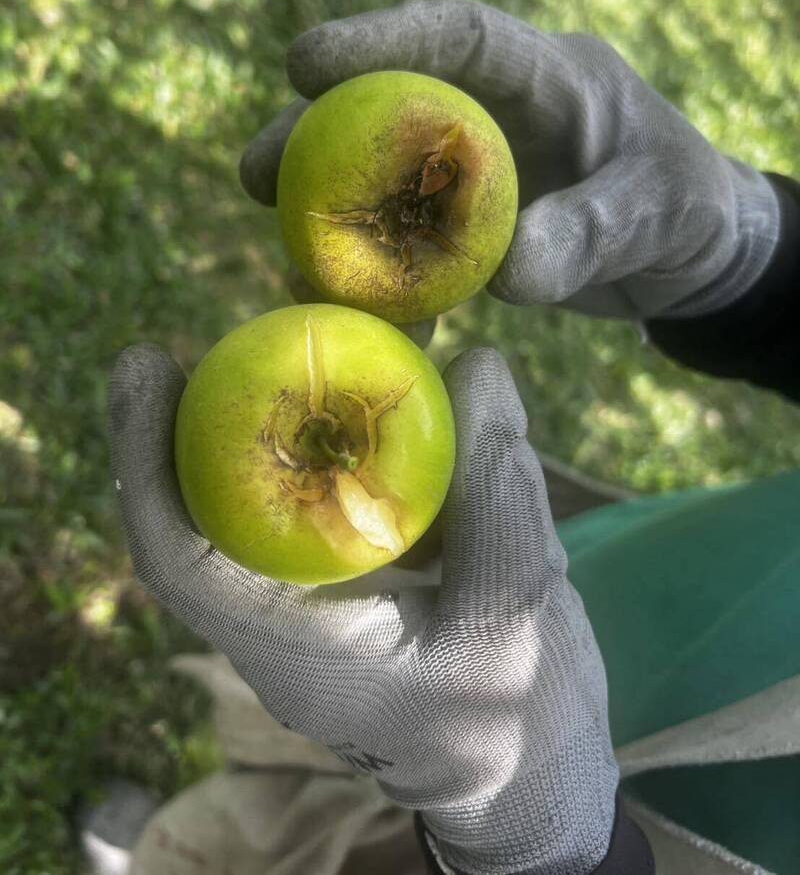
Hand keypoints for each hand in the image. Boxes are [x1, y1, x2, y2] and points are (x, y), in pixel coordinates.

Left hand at [109, 344, 617, 873]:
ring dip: (278, 418)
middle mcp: (285, 621)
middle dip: (210, 414)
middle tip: (236, 327)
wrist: (532, 769)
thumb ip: (499, 491)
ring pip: (266, 500)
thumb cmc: (519, 717)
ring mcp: (316, 602)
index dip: (147, 460)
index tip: (148, 367)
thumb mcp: (516, 606)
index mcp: (295, 649)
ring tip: (307, 333)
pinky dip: (336, 439)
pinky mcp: (351, 581)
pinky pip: (321, 500)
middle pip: (211, 512)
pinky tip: (368, 386)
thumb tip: (478, 364)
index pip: (181, 557)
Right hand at [241, 0, 778, 319]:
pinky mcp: (468, 225)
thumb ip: (591, 232)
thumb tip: (508, 274)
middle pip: (392, 107)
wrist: (692, 255)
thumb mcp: (658, 214)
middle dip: (318, 134)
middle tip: (253, 173)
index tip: (303, 60)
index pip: (460, 36)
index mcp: (549, 77)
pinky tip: (358, 310)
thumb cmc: (686, 210)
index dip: (382, 38)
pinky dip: (383, 277)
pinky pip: (410, 243)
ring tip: (290, 257)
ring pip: (385, 179)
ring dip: (333, 213)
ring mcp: (476, 171)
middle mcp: (497, 115)